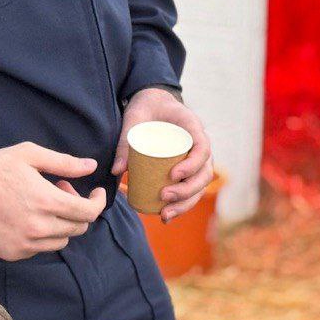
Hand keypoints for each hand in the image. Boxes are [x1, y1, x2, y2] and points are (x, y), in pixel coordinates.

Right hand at [0, 142, 106, 260]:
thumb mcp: (30, 155)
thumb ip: (64, 163)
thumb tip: (91, 165)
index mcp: (47, 201)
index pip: (89, 213)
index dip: (97, 202)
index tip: (95, 193)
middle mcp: (39, 227)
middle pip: (78, 227)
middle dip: (77, 208)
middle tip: (60, 189)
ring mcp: (26, 243)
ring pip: (62, 240)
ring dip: (62, 223)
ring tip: (43, 204)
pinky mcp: (13, 253)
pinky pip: (41, 248)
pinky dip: (43, 235)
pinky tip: (28, 217)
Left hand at [112, 89, 212, 223]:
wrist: (155, 104)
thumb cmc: (146, 108)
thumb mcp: (134, 117)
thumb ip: (125, 141)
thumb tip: (115, 171)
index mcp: (193, 127)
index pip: (202, 149)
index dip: (192, 165)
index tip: (173, 175)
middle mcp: (200, 145)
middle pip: (204, 173)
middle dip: (187, 190)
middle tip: (163, 196)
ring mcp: (197, 160)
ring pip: (200, 186)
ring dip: (186, 203)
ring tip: (165, 213)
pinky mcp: (188, 170)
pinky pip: (191, 190)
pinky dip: (181, 205)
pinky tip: (166, 215)